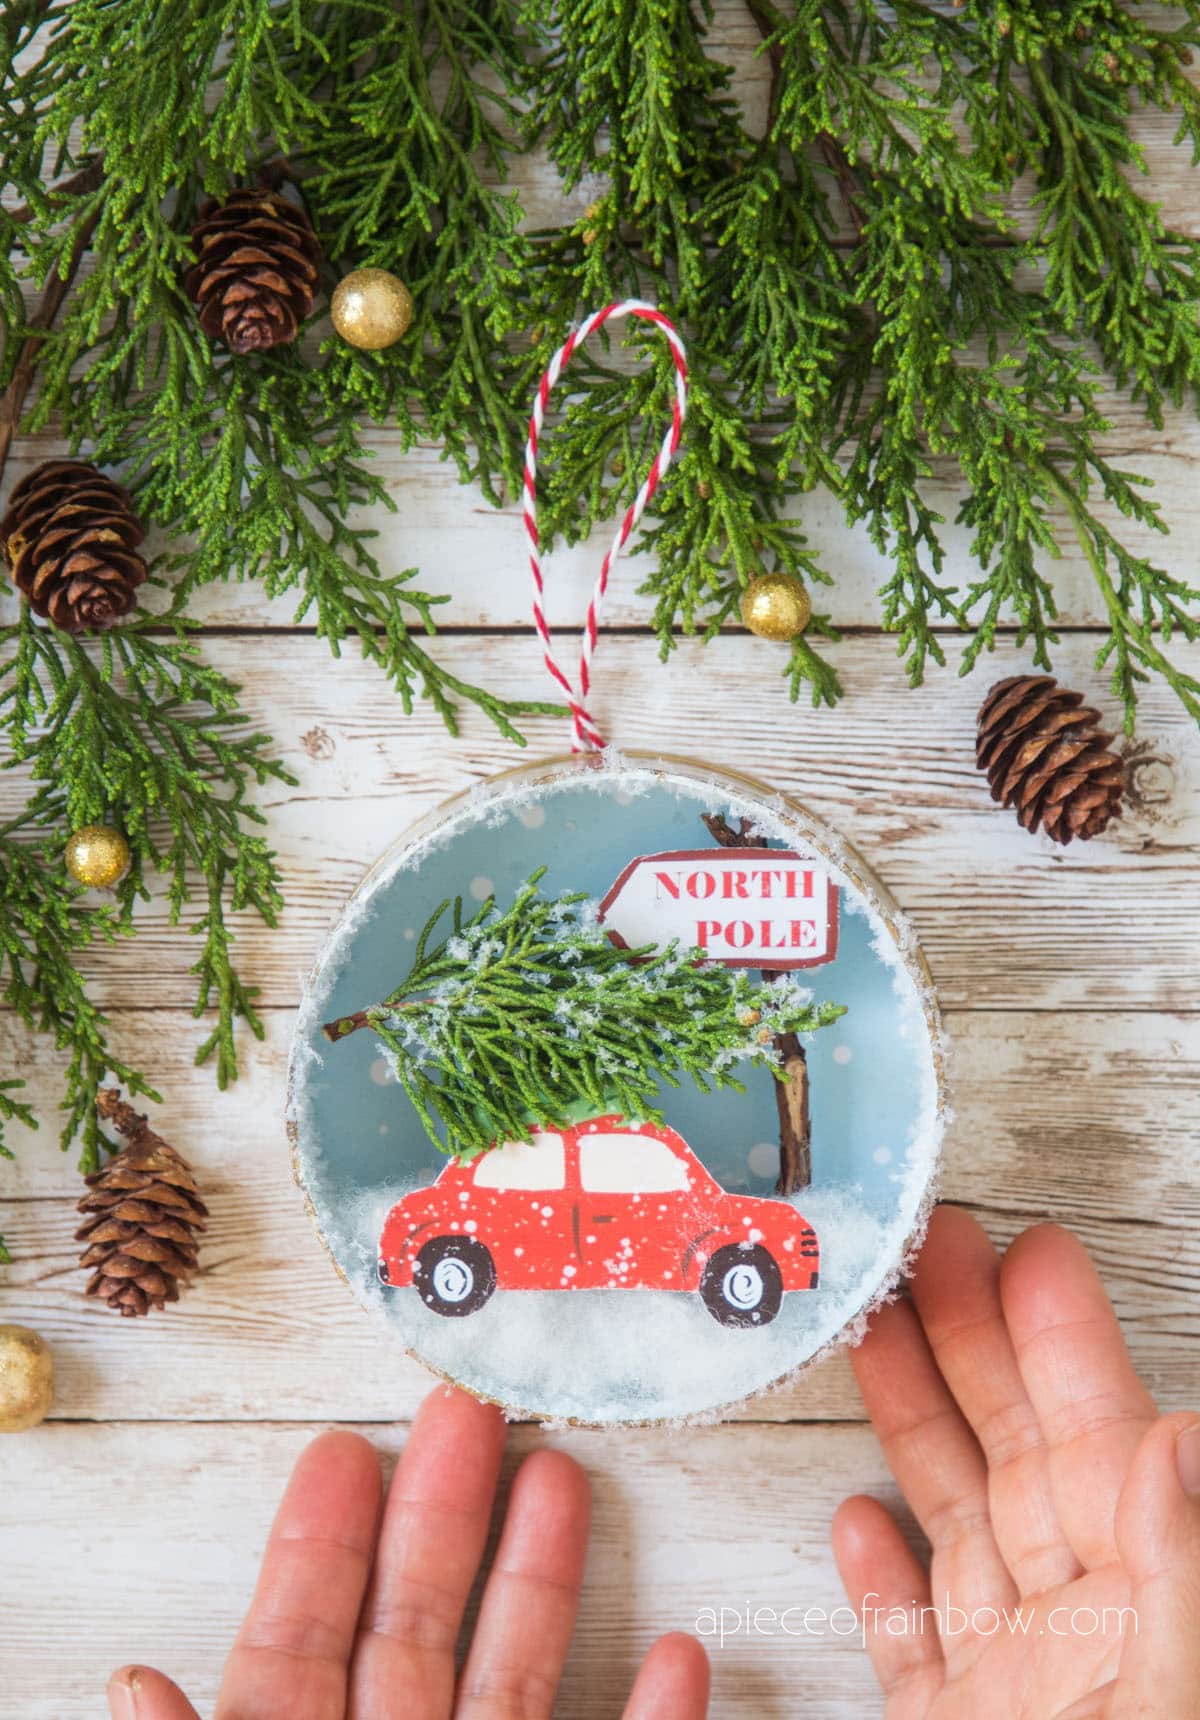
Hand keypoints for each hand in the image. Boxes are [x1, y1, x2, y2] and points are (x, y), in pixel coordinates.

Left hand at [107, 1386, 708, 1719]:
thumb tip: (133, 1678)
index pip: (298, 1652)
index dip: (317, 1548)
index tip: (340, 1444)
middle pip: (416, 1629)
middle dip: (443, 1510)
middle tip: (464, 1403)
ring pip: (515, 1683)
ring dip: (543, 1581)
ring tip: (566, 1473)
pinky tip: (682, 1653)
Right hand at [834, 1206, 1199, 1717]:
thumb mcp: (1167, 1704)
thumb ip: (1178, 1574)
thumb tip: (1188, 1437)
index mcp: (1138, 1606)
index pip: (1098, 1442)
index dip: (1063, 1340)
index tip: (1032, 1251)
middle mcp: (1077, 1634)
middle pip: (1016, 1456)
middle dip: (969, 1341)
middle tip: (928, 1247)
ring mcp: (1011, 1685)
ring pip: (956, 1525)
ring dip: (912, 1422)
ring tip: (868, 1329)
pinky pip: (909, 1642)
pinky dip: (878, 1580)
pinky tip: (853, 1516)